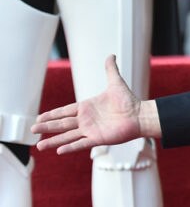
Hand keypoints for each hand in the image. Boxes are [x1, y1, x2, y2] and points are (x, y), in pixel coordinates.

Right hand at [31, 55, 155, 153]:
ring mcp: (91, 130)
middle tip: (32, 130)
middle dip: (47, 127)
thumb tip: (110, 55)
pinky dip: (70, 147)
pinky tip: (59, 151)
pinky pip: (81, 144)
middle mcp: (86, 120)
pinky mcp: (98, 139)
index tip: (39, 118)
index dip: (51, 115)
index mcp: (86, 107)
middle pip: (61, 124)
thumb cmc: (129, 101)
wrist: (140, 115)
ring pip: (67, 136)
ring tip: (40, 146)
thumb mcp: (116, 83)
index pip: (64, 111)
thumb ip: (110, 70)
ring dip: (54, 141)